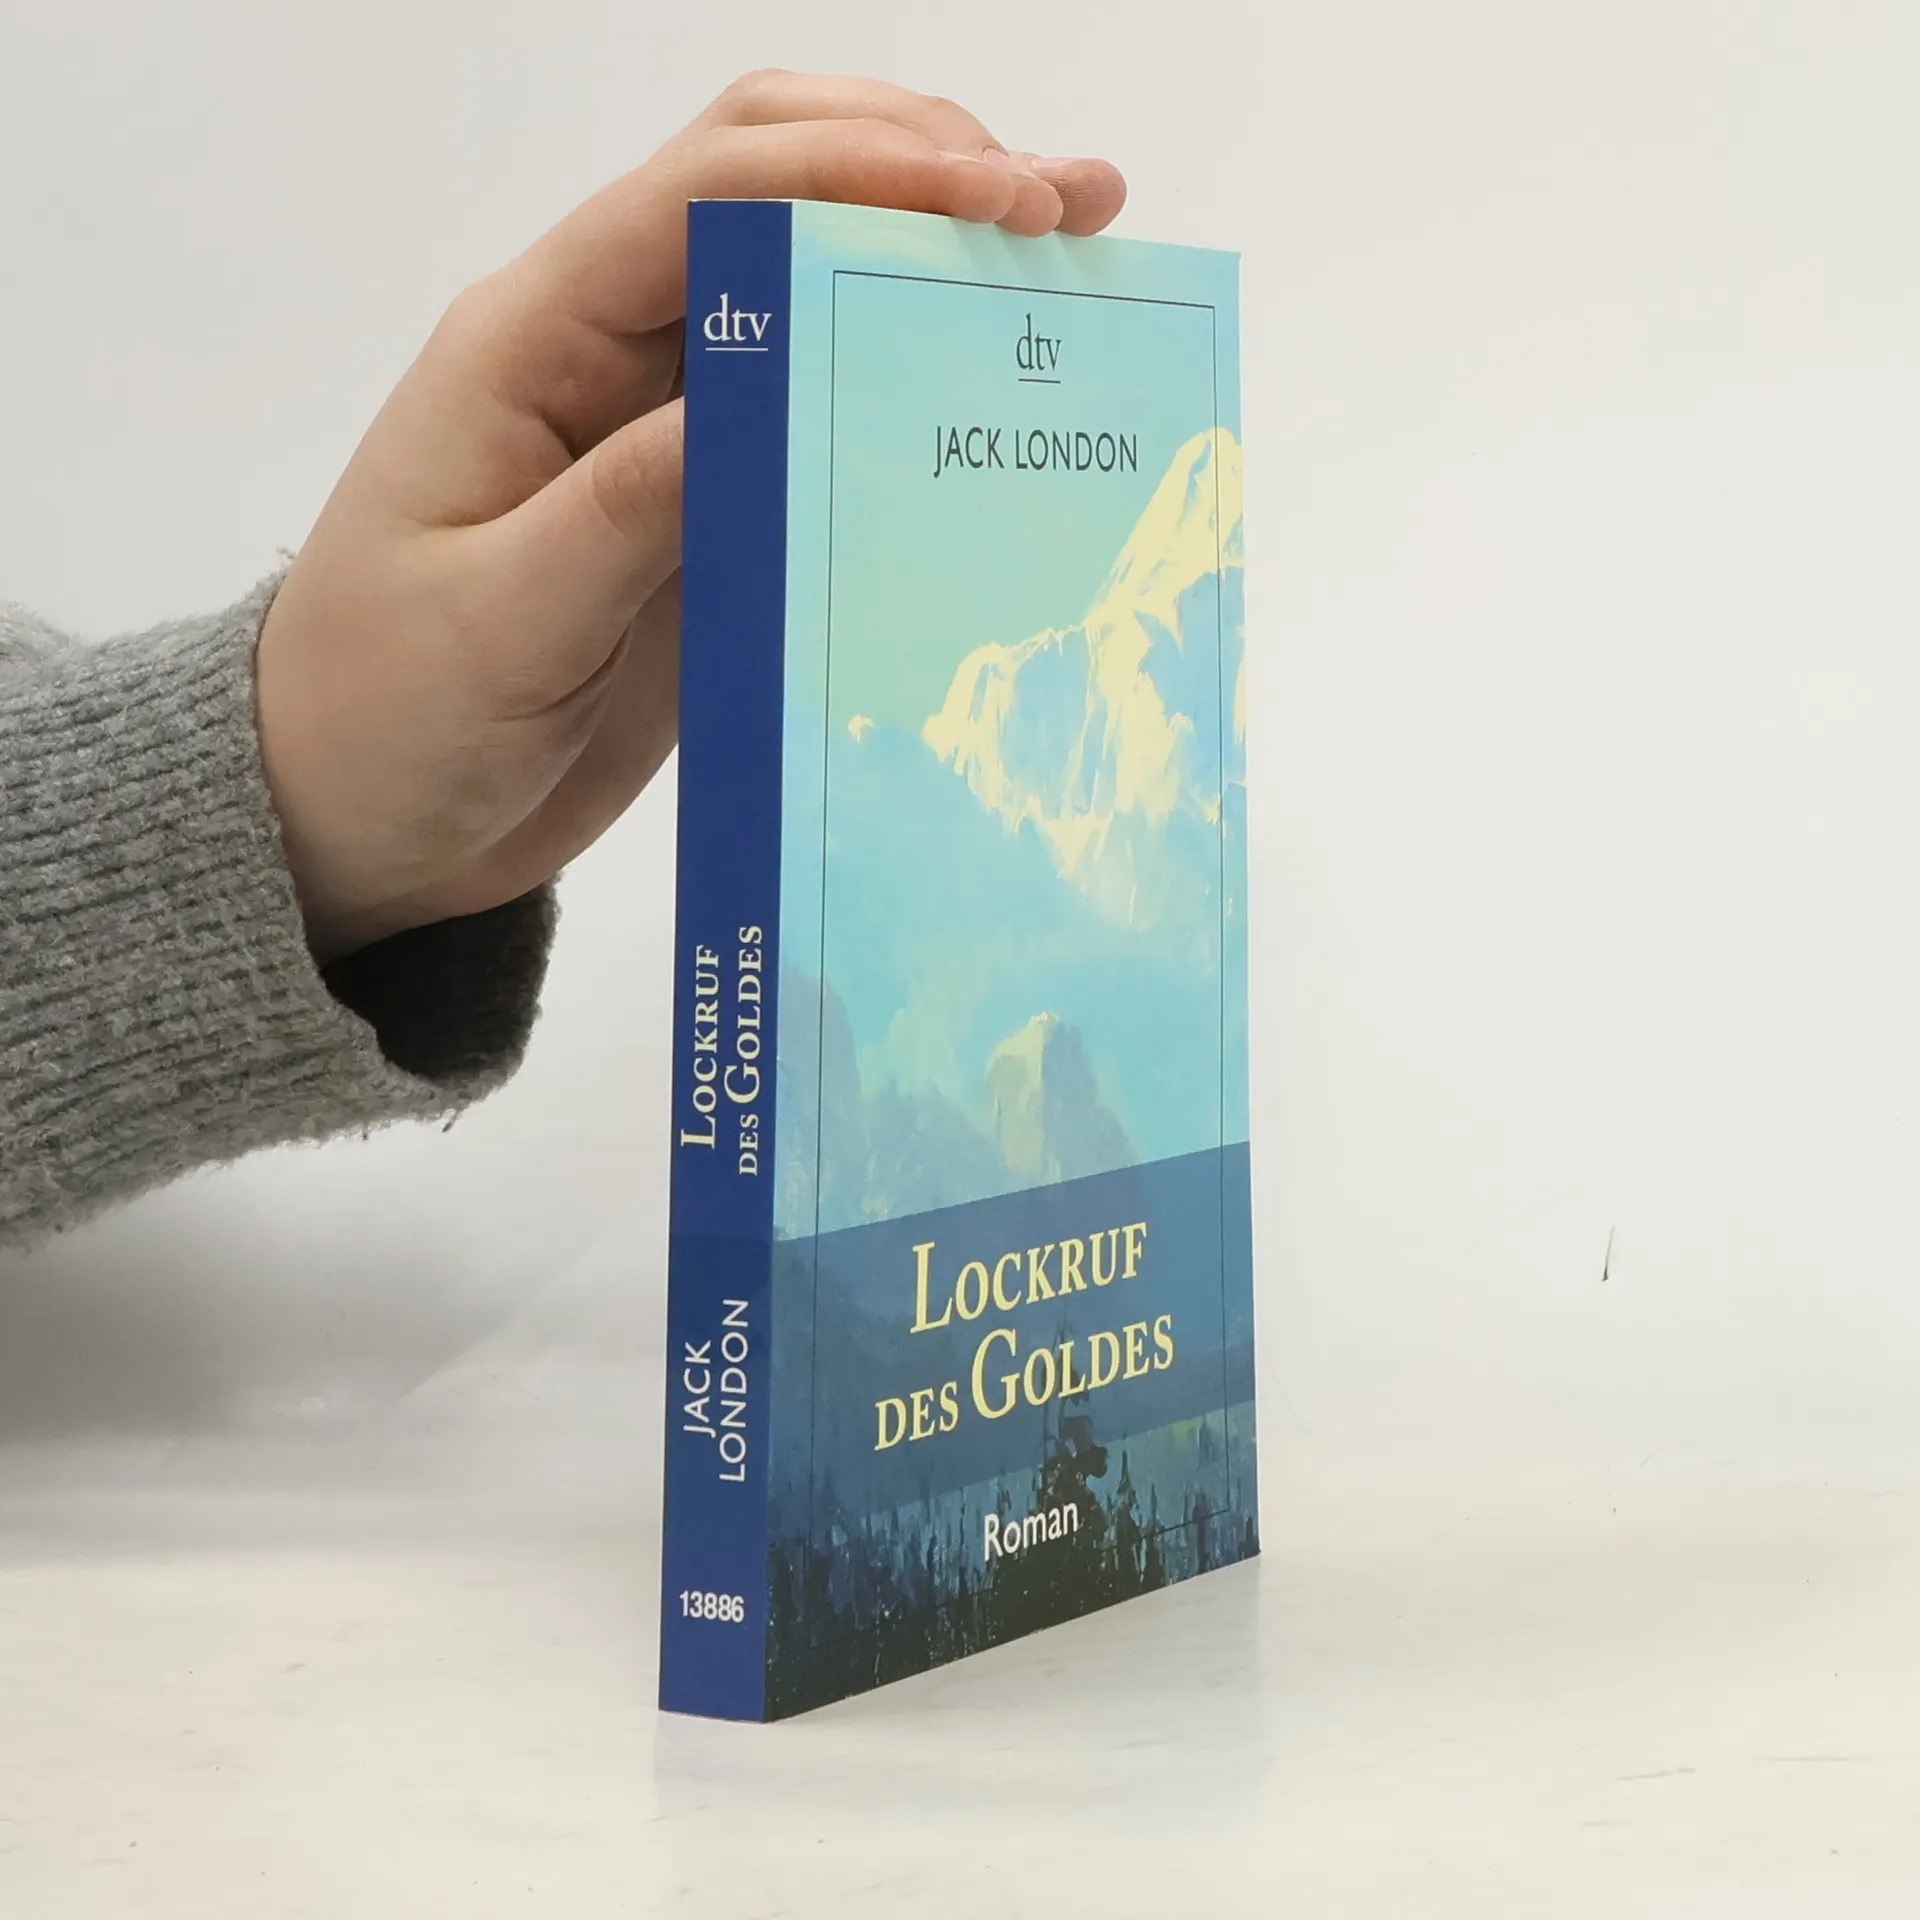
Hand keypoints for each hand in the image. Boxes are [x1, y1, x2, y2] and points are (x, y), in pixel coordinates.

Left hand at [255, 71, 1126, 960]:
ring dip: (926, 258)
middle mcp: (606, 355)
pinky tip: (990, 400)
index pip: (708, 197)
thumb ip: (624, 511)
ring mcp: (662, 430)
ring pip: (805, 291)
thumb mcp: (497, 622)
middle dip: (917, 167)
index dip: (861, 172)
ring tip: (1068, 264)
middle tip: (1069, 207)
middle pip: (765, 189)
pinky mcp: (704, 512)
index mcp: (533, 342)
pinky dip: (904, 386)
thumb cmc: (385, 716)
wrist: (356, 817)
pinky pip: (816, 418)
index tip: (1004, 204)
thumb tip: (765, 399)